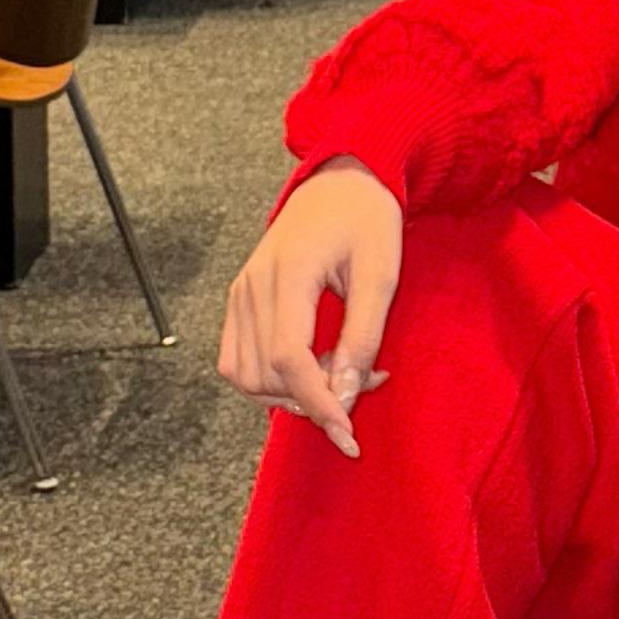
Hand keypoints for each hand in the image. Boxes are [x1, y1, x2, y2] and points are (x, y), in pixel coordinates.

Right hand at [219, 158, 403, 455]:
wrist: (340, 182)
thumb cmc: (365, 219)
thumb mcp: (381, 274)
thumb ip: (361, 337)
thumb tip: (343, 397)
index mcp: (288, 272)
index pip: (288, 359)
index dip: (317, 404)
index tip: (347, 436)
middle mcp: (252, 285)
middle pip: (264, 375)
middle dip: (312, 397)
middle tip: (365, 381)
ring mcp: (240, 293)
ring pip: (245, 375)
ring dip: (290, 392)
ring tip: (339, 371)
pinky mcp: (239, 300)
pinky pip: (238, 361)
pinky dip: (270, 379)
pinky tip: (311, 365)